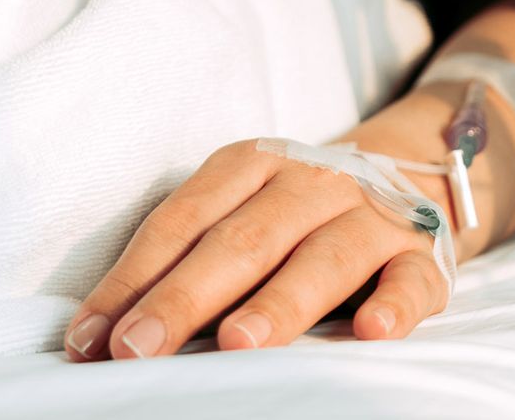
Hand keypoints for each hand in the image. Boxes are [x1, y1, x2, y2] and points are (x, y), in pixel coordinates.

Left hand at [63, 138, 449, 360]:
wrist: (410, 175)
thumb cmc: (297, 214)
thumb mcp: (241, 211)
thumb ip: (184, 261)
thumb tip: (102, 334)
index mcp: (255, 165)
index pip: (183, 219)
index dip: (134, 278)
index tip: (91, 339)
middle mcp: (314, 182)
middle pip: (245, 240)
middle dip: (186, 297)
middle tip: (139, 349)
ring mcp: (372, 217)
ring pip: (325, 259)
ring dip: (280, 302)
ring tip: (239, 344)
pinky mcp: (422, 255)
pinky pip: (411, 279)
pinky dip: (396, 304)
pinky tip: (372, 330)